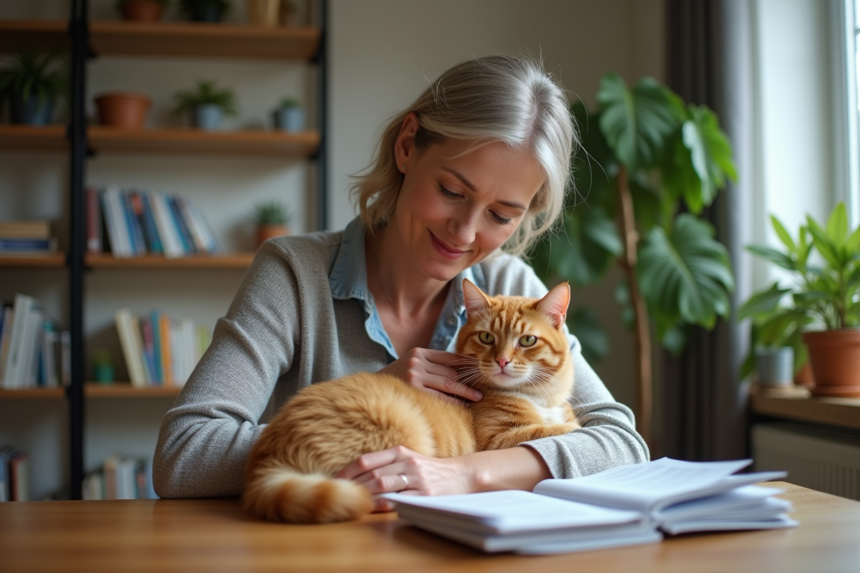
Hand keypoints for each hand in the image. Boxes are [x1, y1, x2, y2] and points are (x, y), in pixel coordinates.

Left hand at [335, 445, 475, 511]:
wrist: (461, 474)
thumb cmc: (429, 469)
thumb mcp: (408, 458)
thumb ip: (386, 463)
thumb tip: (357, 474)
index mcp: (400, 451)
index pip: (366, 460)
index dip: (348, 471)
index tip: (335, 481)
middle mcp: (407, 462)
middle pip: (372, 474)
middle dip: (353, 486)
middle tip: (339, 495)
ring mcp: (416, 478)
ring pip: (383, 485)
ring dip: (365, 494)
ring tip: (352, 502)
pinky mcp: (425, 493)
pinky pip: (399, 499)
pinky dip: (384, 503)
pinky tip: (373, 507)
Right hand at [378, 348, 482, 404]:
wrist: (372, 392)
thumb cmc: (397, 381)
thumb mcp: (412, 366)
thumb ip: (432, 365)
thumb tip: (461, 370)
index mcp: (420, 352)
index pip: (450, 357)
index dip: (468, 364)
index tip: (481, 370)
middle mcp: (417, 361)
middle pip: (451, 370)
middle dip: (469, 378)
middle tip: (485, 385)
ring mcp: (414, 374)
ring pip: (448, 383)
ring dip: (465, 391)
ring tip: (478, 396)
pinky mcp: (413, 389)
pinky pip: (439, 396)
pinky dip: (453, 401)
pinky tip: (463, 405)